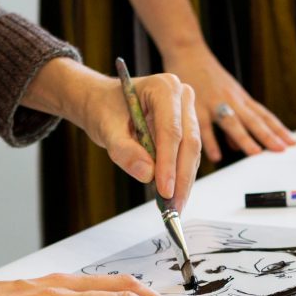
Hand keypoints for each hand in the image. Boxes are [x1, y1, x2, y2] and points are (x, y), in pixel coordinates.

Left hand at [24, 58, 200, 211]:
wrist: (102, 102)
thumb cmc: (103, 109)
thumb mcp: (106, 128)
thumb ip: (124, 151)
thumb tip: (148, 175)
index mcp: (163, 88)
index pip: (171, 131)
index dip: (169, 163)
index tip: (165, 191)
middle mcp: (182, 96)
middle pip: (188, 143)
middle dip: (181, 177)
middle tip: (174, 207)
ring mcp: (187, 111)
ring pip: (192, 152)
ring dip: (184, 181)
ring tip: (174, 207)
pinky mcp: (188, 127)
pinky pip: (188, 155)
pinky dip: (180, 176)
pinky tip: (174, 195)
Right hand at [163, 45, 295, 162]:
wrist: (188, 51)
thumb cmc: (207, 76)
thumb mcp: (224, 96)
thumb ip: (231, 123)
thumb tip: (235, 146)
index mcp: (241, 99)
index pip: (264, 116)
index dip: (279, 129)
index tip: (292, 142)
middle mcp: (232, 100)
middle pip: (254, 119)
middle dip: (268, 135)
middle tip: (281, 149)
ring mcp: (214, 102)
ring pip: (232, 122)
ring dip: (244, 138)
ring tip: (256, 153)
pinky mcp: (196, 105)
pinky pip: (204, 126)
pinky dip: (211, 141)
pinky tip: (217, 156)